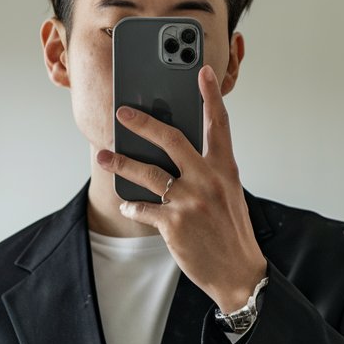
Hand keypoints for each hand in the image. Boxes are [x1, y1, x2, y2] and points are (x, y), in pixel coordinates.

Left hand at [96, 66, 266, 312]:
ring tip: (105, 157)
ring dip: (122, 163)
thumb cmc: (231, 232)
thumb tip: (178, 156)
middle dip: (142, 122)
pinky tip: (128, 204)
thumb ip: (209, 171)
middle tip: (122, 113)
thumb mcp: (229, 194)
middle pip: (171, 139)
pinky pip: (143, 208)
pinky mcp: (174, 223)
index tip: (201, 71)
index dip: (210, 95)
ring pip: (148, 172)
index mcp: (225, 169)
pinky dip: (133, 206)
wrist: (239, 272)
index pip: (218, 125)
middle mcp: (208, 179)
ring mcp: (191, 200)